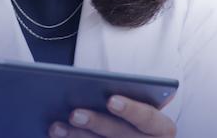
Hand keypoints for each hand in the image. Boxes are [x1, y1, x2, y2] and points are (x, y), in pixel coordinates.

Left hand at [47, 95, 175, 137]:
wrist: (131, 136)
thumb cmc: (130, 116)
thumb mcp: (134, 105)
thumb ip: (120, 95)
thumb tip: (90, 84)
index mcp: (161, 128)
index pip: (149, 119)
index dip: (131, 109)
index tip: (111, 100)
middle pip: (122, 135)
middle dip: (96, 123)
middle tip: (75, 113)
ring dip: (77, 137)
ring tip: (56, 127)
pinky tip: (58, 137)